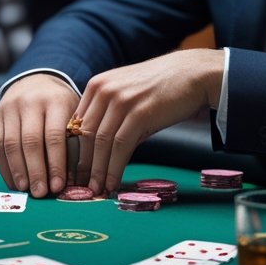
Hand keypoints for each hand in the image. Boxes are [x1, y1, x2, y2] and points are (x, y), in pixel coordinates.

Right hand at [0, 74, 78, 197]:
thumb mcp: (73, 115)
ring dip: (17, 171)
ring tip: (25, 190)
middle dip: (35, 171)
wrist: (36, 82)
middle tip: (40, 193)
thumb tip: (71, 180)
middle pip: (30, 141)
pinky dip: (4, 166)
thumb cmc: (61, 107)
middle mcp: (29, 101)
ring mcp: (9, 107)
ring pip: (10, 144)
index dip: (55, 163)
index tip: (58, 186)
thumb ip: (74, 142)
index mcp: (55, 100)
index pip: (54, 135)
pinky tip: (13, 182)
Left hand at [76, 48, 223, 194]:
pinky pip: (120, 147)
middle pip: (85, 135)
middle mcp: (104, 91)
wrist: (192, 74)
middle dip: (82, 165)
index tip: (73, 171)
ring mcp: (121, 101)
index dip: (73, 150)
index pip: (76, 123)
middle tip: (81, 187)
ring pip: (101, 144)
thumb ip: (110, 116)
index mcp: (97, 85)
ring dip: (97, 172)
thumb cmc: (161, 86)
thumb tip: (99, 150)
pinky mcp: (139, 114)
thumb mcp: (127, 94)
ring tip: (96, 191)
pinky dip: (114, 169)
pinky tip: (112, 183)